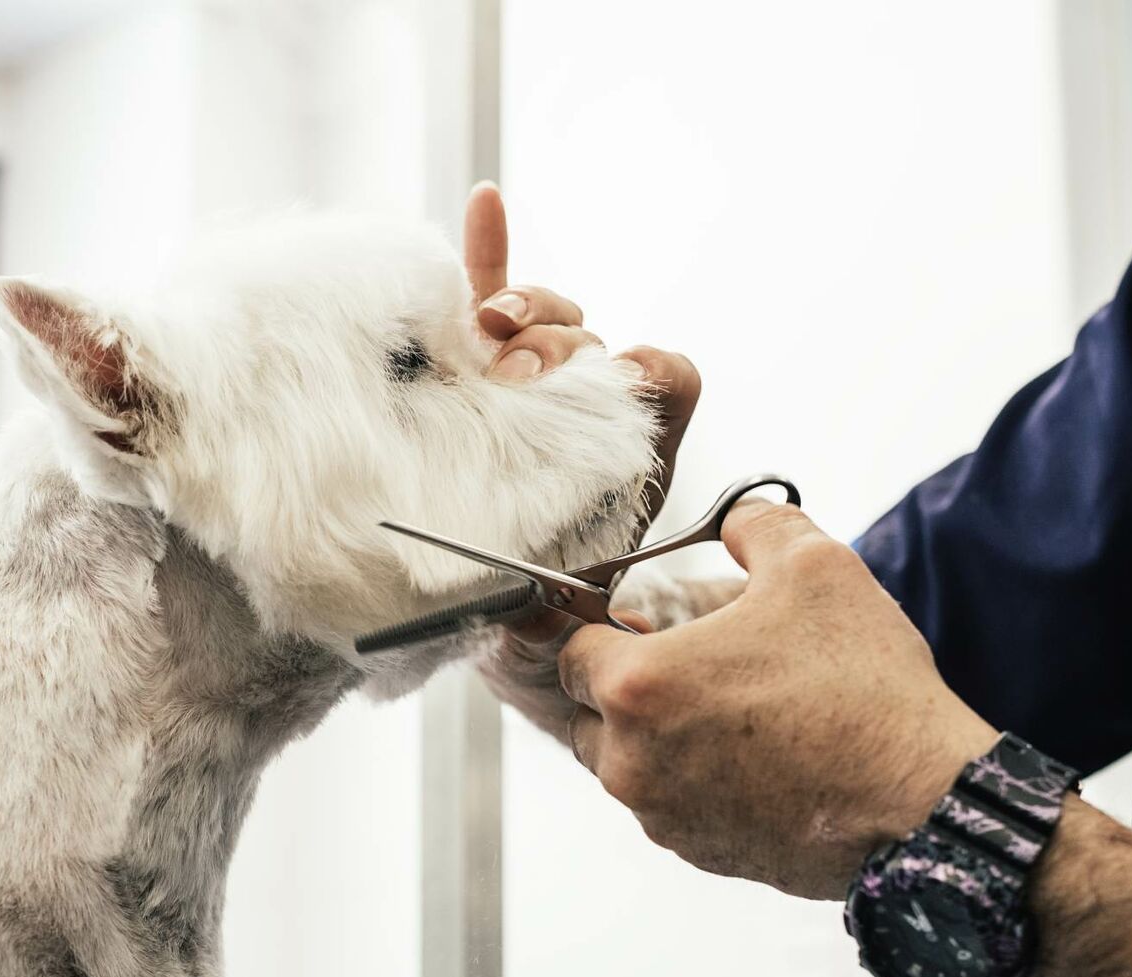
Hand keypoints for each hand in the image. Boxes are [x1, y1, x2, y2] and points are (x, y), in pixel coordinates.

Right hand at [461, 182, 701, 731]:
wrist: (481, 619)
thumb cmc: (541, 616)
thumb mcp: (574, 609)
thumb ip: (576, 591)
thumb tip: (556, 565)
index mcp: (626, 450)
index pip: (663, 376)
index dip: (641, 370)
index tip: (609, 381)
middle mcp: (580, 408)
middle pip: (591, 340)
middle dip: (562, 346)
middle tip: (523, 377)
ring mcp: (523, 384)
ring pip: (542, 315)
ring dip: (525, 307)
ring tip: (494, 329)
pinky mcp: (468, 370)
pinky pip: (483, 297)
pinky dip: (488, 251)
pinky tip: (487, 203)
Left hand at [558, 501, 999, 899]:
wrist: (921, 804)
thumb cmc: (865, 689)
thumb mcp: (816, 567)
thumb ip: (755, 526)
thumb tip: (735, 519)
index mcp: (637, 686)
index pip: (567, 649)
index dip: (600, 627)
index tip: (637, 621)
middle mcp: (629, 760)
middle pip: (585, 710)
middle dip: (623, 684)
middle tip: (691, 662)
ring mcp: (659, 815)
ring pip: (622, 763)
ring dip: (653, 735)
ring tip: (727, 709)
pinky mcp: (695, 853)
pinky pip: (666, 805)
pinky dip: (691, 780)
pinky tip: (753, 757)